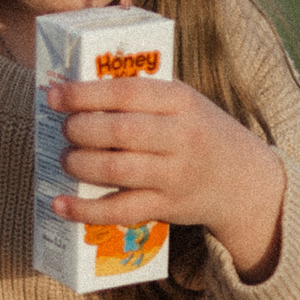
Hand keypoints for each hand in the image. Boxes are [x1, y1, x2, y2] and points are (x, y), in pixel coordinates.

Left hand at [45, 77, 286, 281]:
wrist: (244, 180)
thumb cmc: (199, 132)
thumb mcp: (183, 103)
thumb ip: (141, 95)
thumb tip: (77, 89)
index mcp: (182, 102)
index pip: (127, 93)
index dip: (85, 94)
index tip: (55, 96)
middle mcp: (181, 138)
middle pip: (120, 131)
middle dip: (80, 129)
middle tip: (65, 130)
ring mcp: (175, 175)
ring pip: (117, 170)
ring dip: (80, 164)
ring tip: (67, 159)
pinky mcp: (167, 207)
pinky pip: (121, 211)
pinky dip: (86, 210)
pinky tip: (60, 204)